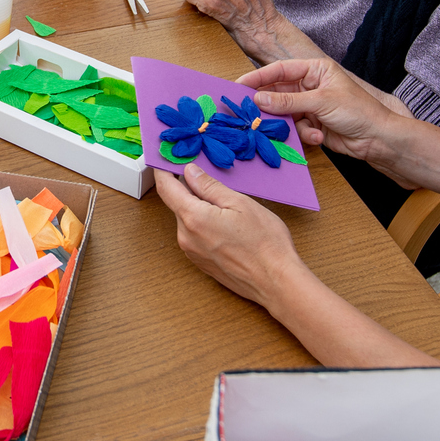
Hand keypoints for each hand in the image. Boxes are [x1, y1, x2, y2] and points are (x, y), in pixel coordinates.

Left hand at [152, 165, 302, 307]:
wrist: (276, 282)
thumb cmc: (265, 244)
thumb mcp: (240, 203)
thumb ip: (210, 186)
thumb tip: (190, 172)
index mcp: (193, 218)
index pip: (166, 188)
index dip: (163, 169)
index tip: (166, 157)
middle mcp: (186, 237)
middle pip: (177, 203)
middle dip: (187, 187)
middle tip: (204, 172)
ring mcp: (192, 252)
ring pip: (188, 219)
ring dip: (198, 206)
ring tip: (223, 201)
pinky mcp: (201, 262)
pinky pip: (195, 234)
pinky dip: (203, 222)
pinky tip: (225, 221)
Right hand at [239, 58, 419, 184]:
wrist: (377, 139)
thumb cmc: (358, 111)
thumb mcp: (321, 101)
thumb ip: (288, 101)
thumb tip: (259, 99)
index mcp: (315, 70)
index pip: (280, 69)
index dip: (258, 77)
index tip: (239, 86)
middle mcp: (311, 85)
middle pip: (279, 92)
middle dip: (269, 105)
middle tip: (251, 113)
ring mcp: (310, 105)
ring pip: (285, 113)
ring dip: (290, 123)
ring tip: (301, 128)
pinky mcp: (312, 124)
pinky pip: (295, 127)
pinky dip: (304, 134)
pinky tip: (319, 137)